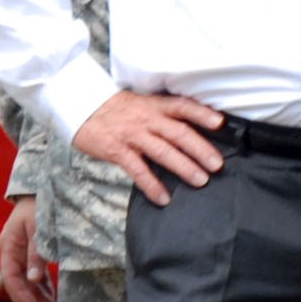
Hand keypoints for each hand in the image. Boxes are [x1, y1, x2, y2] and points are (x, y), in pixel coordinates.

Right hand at [0, 195, 49, 301]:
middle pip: (17, 281)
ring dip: (37, 293)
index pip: (11, 277)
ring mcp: (20, 249)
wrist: (45, 186)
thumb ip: (36, 254)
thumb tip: (34, 280)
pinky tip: (52, 293)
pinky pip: (34, 270)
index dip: (21, 296)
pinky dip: (42, 283)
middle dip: (29, 299)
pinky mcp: (31, 248)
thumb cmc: (41, 204)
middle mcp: (11, 249)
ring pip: (26, 277)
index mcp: (8, 245)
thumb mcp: (39, 229)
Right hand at [75, 90, 224, 205]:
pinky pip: (139, 170)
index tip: (220, 123)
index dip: (202, 114)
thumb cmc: (113, 108)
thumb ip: (161, 114)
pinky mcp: (117, 151)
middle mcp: (146, 119)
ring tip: (200, 181)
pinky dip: (152, 185)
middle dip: (201, 149)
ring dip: (184, 167)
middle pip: (179, 133)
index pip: (182, 106)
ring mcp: (132, 135)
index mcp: (154, 106)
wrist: (79, 106)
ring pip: (163, 151)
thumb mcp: (140, 103)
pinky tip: (163, 198)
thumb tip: (187, 130)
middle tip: (217, 165)